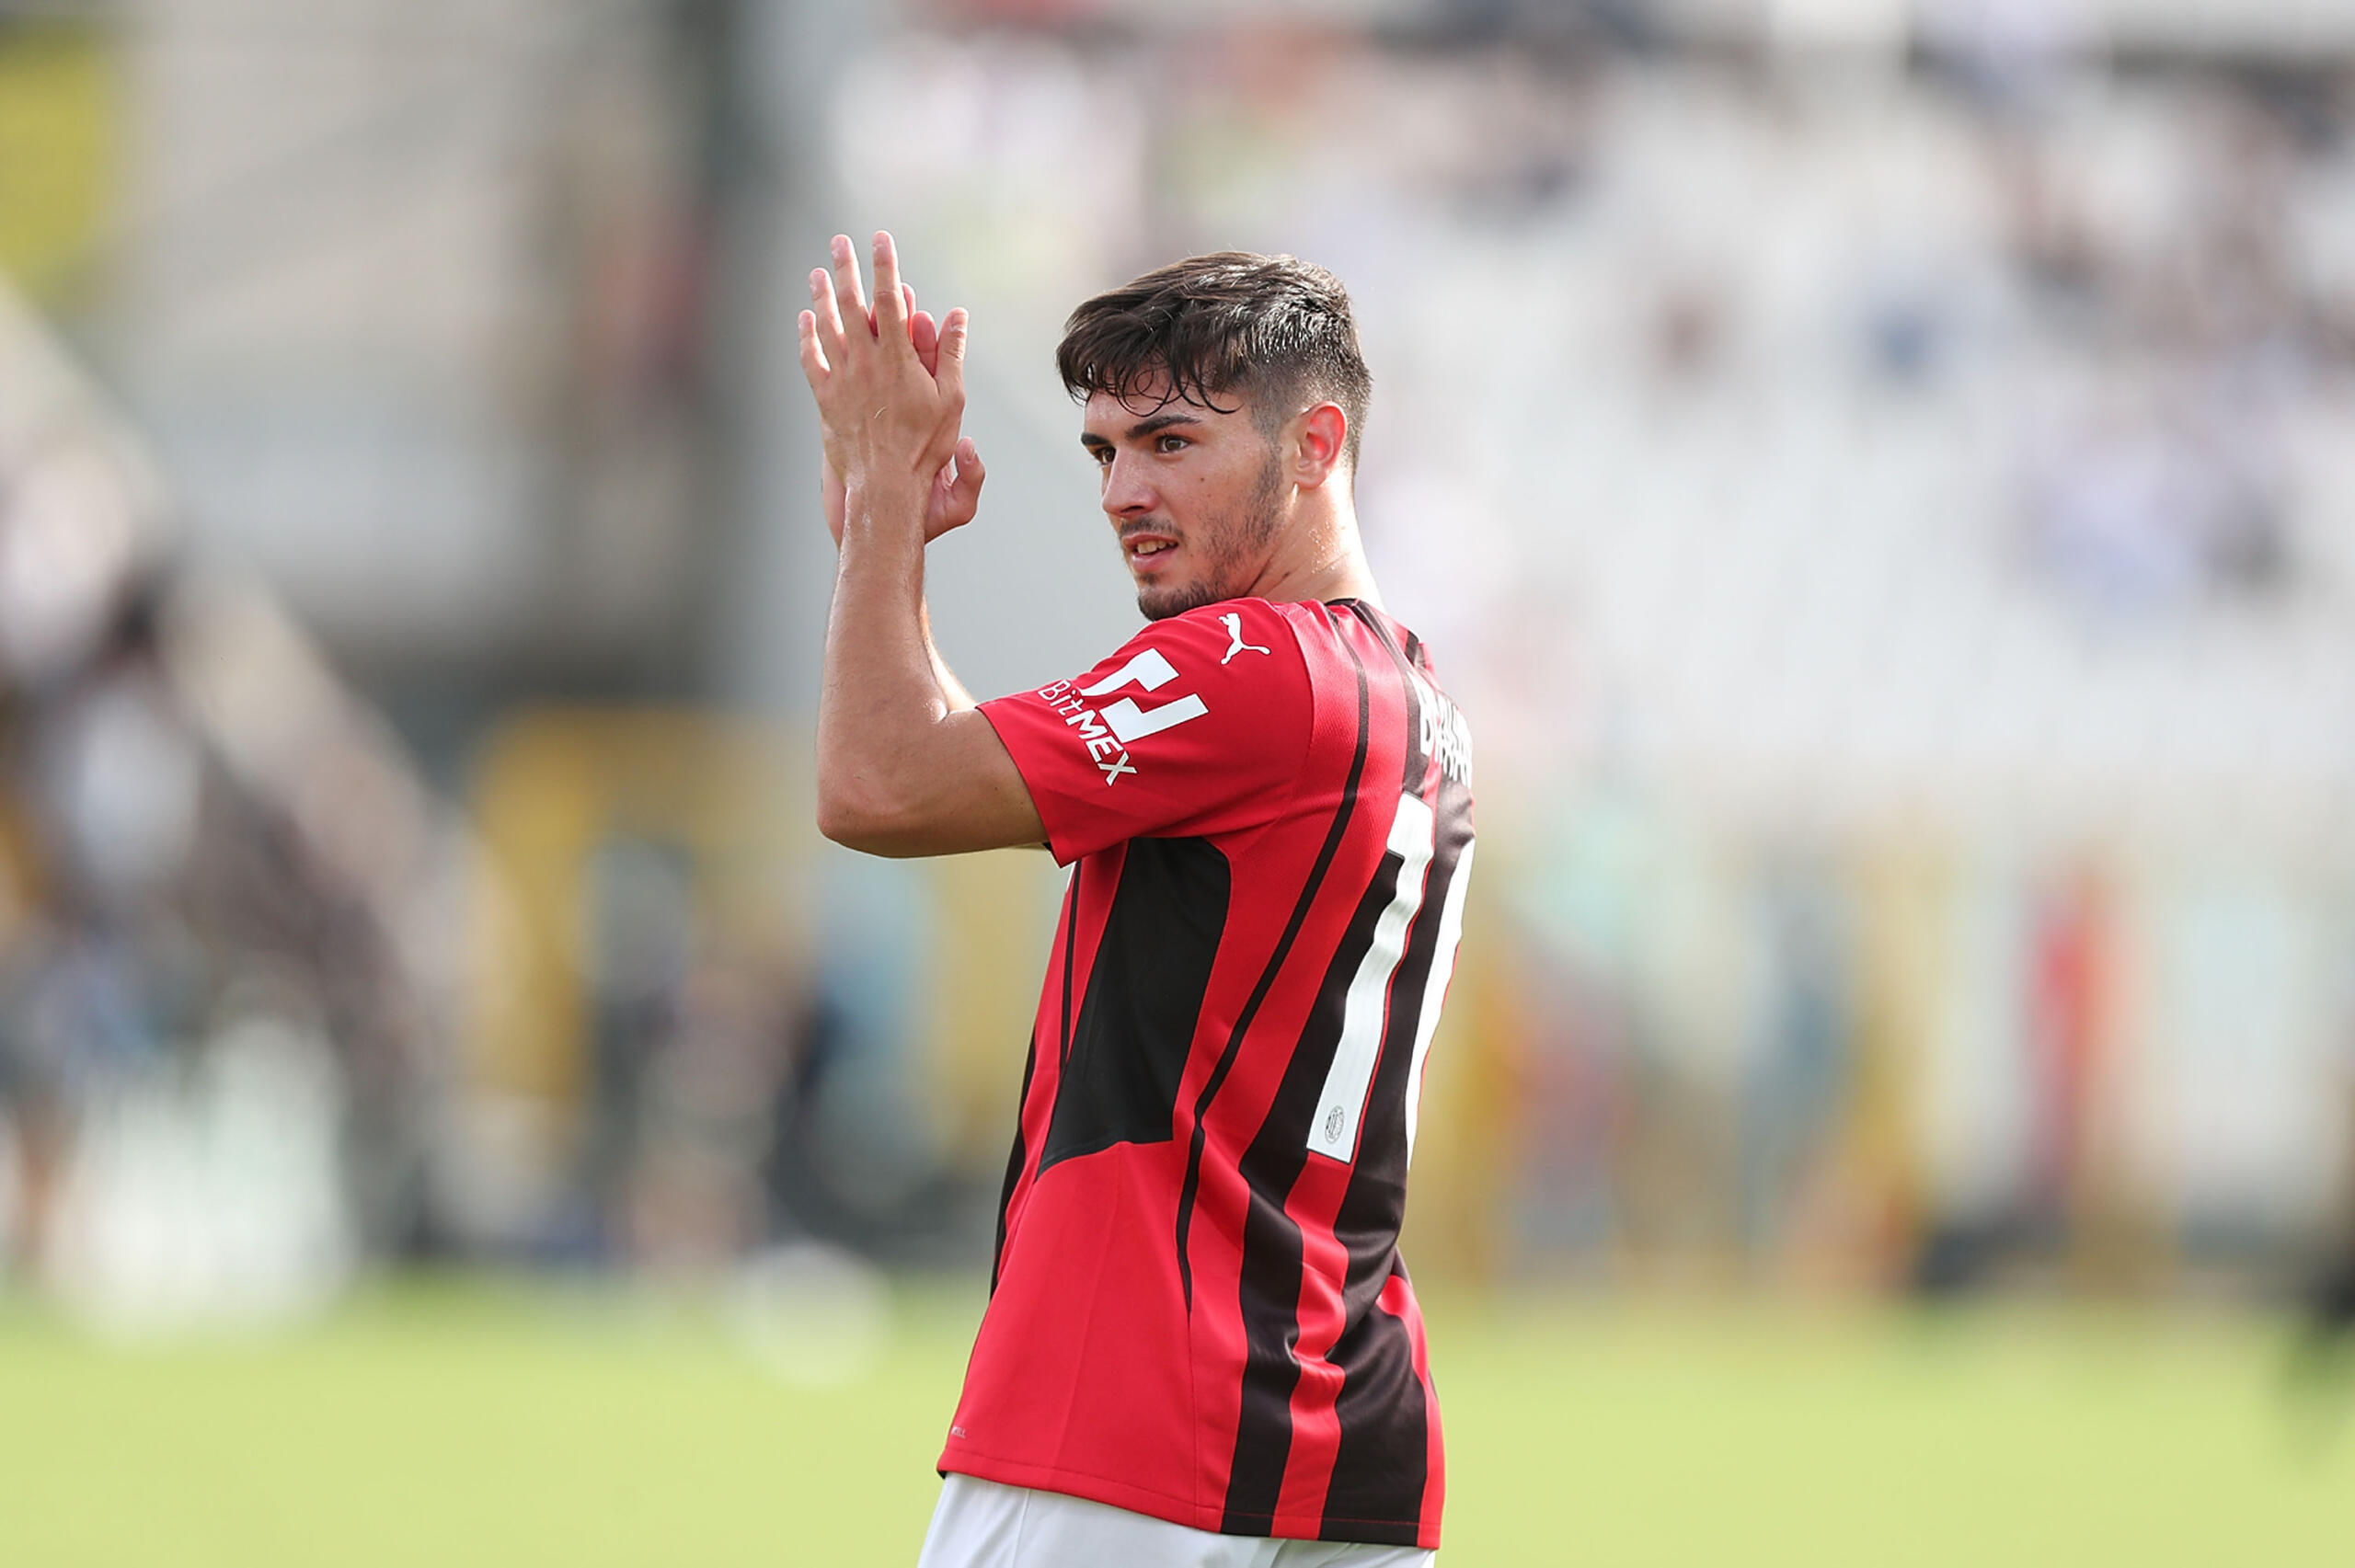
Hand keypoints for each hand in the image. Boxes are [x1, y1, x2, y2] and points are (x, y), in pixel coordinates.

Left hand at [799, 231, 966, 523]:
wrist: (885, 483)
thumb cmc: (924, 446)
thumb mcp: (950, 398)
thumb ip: (951, 352)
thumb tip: (957, 316)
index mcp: (896, 357)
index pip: (889, 299)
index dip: (884, 266)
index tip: (880, 239)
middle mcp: (864, 362)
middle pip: (850, 303)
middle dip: (845, 267)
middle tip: (839, 241)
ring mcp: (841, 379)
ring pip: (826, 326)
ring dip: (821, 295)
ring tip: (818, 272)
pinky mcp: (826, 398)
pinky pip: (811, 359)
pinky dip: (807, 336)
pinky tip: (806, 319)